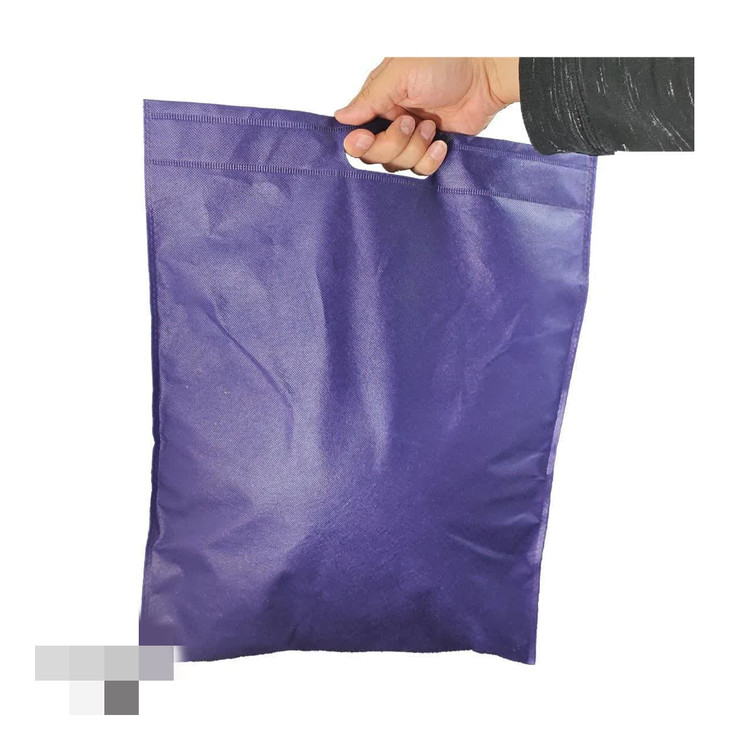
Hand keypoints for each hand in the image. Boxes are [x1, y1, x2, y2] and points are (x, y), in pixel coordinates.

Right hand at [335, 57, 519, 174]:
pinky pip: (421, 171)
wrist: (486, 76)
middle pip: (375, 156)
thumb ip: (369, 99)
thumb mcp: (399, 74)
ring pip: (398, 166)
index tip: (366, 138)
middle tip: (410, 122)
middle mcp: (392, 123)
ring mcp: (413, 140)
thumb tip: (341, 118)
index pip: (357, 135)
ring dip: (414, 148)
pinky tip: (441, 142)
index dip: (358, 143)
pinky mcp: (433, 152)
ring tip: (430, 126)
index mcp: (380, 102)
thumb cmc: (445, 62)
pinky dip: (430, 159)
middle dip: (392, 143)